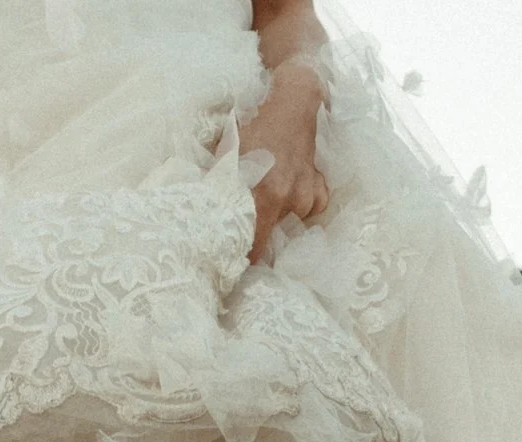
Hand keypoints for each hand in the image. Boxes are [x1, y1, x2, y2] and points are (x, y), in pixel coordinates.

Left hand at [237, 62, 329, 264]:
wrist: (295, 97)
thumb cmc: (255, 121)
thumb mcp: (229, 151)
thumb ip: (219, 183)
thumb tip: (201, 209)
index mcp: (265, 194)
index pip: (252, 248)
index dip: (240, 259)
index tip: (229, 265)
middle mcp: (290, 200)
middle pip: (268, 238)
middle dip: (255, 236)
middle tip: (240, 230)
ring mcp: (308, 196)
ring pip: (287, 222)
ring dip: (276, 215)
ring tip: (267, 193)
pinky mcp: (320, 190)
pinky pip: (307, 211)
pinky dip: (297, 205)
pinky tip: (289, 187)